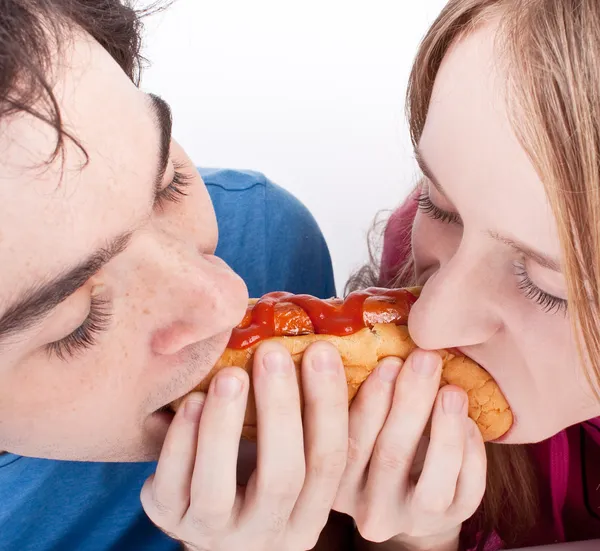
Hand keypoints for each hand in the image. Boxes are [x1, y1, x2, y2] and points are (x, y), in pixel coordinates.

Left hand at [141, 340, 348, 550]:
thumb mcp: (292, 454)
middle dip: (280, 409)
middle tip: (272, 353)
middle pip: (283, 476)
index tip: (321, 349)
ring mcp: (215, 533)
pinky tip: (192, 399)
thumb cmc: (260, 468)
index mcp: (309, 514)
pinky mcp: (172, 520)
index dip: (330, 404)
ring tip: (230, 375)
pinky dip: (182, 439)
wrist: (211, 517)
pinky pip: (172, 485)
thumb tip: (329, 343)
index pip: (332, 461)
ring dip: (225, 425)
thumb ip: (308, 416)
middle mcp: (268, 533)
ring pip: (220, 488)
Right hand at [333, 349, 486, 549]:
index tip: (369, 357)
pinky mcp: (448, 521)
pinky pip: (467, 491)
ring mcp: (410, 519)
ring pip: (432, 482)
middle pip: (389, 455)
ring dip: (445, 430)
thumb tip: (347, 339)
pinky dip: (470, 452)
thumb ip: (348, 390)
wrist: (409, 490)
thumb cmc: (376, 434)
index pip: (340, 442)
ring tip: (452, 390)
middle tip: (423, 357)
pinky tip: (468, 421)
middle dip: (410, 400)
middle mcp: (367, 508)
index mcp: (334, 479)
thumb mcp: (353, 418)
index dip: (353, 398)